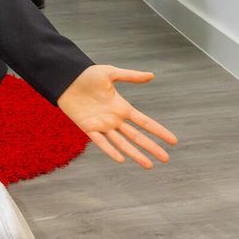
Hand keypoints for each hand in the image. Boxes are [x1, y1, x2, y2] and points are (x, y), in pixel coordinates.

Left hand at [57, 64, 176, 168]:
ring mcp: (102, 125)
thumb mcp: (110, 73)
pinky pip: (100, 141)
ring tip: (149, 165)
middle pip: (137, 136)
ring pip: (122, 143)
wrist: (65, 78)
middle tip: (166, 159)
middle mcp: (114, 119)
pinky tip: (121, 159)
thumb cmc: (87, 75)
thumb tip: (152, 75)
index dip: (159, 131)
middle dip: (151, 147)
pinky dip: (110, 150)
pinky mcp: (87, 127)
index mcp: (122, 107)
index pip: (145, 122)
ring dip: (135, 154)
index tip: (173, 141)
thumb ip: (130, 76)